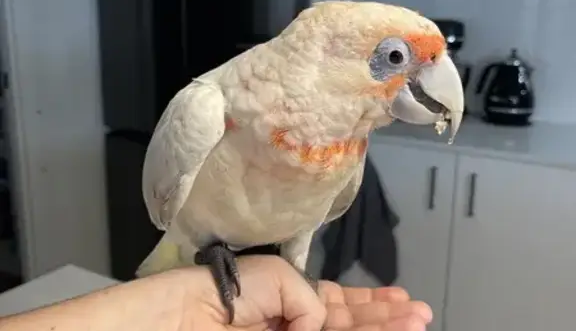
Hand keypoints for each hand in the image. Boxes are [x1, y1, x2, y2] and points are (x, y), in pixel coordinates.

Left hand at [178, 255, 431, 330]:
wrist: (187, 319)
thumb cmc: (228, 292)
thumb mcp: (276, 279)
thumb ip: (309, 298)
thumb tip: (320, 323)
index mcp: (290, 297)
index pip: (337, 302)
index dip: (368, 303)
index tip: (400, 299)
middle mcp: (296, 321)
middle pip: (348, 322)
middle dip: (383, 319)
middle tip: (419, 315)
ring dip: (378, 328)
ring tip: (414, 321)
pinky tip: (380, 327)